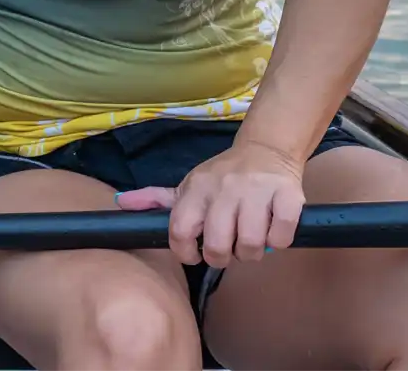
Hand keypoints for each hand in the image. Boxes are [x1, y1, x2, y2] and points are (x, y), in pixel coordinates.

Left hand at [115, 139, 305, 267]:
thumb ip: (155, 198)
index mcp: (196, 188)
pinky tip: (273, 230)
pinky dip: (279, 240)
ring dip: (252, 252)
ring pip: (251, 244)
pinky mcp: (287, 195)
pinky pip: (282, 235)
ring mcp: (256, 191)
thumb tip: (120, 203)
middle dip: (222, 257)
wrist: (265, 149)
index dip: (185, 253)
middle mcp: (223, 188)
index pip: (179, 231)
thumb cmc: (222, 177)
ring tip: (251, 241)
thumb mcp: (188, 186)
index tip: (195, 255)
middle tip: (229, 250)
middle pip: (217, 245)